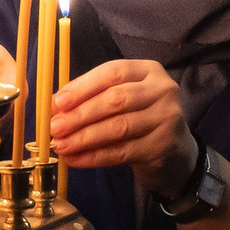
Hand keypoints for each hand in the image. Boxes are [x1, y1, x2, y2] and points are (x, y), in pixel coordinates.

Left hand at [48, 58, 196, 193]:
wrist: (174, 151)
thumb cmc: (139, 118)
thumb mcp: (122, 98)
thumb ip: (94, 96)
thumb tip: (56, 105)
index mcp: (148, 70)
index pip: (113, 72)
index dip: (83, 87)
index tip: (57, 102)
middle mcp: (163, 90)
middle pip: (115, 99)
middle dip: (80, 114)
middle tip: (55, 128)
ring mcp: (167, 118)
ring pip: (118, 127)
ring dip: (84, 137)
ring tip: (61, 145)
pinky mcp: (164, 145)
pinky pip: (122, 151)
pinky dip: (95, 156)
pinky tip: (75, 159)